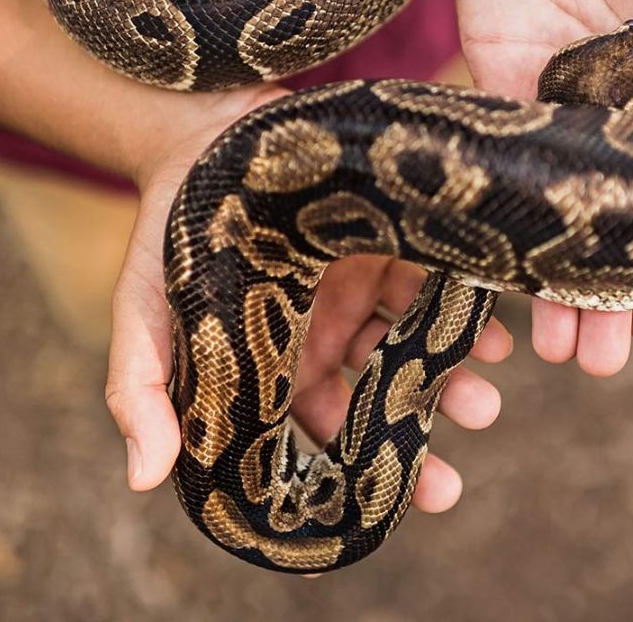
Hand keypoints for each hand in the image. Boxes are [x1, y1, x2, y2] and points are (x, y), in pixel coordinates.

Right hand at [104, 86, 512, 513]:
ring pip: (413, 344)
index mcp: (270, 361)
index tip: (388, 506)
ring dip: (451, 379)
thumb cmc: (169, 229)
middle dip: (412, 436)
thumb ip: (141, 390)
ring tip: (483, 403)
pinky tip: (491, 338)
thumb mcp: (142, 310)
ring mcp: (360, 283)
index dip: (349, 472)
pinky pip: (435, 282)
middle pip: (375, 398)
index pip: (315, 432)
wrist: (199, 127)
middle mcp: (322, 331)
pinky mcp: (390, 236)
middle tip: (449, 484)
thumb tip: (143, 481)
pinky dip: (466, 312)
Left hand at [456, 0, 632, 376]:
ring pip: (559, 212)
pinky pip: (505, 169)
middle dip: (608, 297)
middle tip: (603, 366)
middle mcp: (623, 119)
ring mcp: (560, 111)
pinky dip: (503, 223)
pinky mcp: (501, 91)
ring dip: (554, 282)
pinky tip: (502, 282)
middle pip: (616, 223)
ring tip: (559, 355)